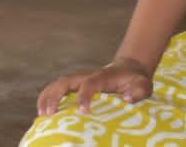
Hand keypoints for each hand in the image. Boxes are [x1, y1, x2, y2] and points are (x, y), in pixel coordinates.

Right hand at [35, 57, 150, 116]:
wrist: (128, 70)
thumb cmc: (135, 81)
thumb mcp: (144, 85)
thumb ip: (139, 91)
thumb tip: (126, 99)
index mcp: (103, 76)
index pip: (90, 83)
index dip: (84, 96)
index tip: (82, 111)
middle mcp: (87, 76)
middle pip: (66, 80)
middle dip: (55, 95)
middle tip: (49, 114)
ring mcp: (79, 80)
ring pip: (58, 84)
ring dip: (47, 97)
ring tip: (41, 115)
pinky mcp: (74, 86)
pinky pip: (56, 90)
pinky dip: (46, 99)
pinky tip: (42, 114)